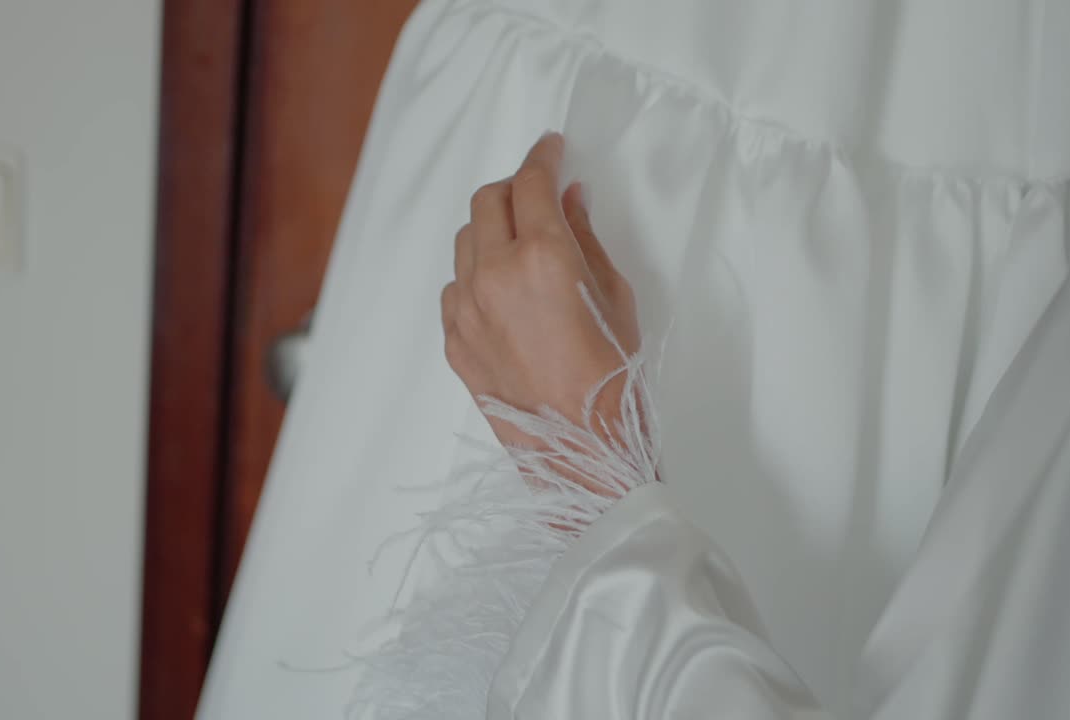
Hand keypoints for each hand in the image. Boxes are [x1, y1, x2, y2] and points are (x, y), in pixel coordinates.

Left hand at [441, 133, 640, 457]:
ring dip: (491, 230)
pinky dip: (475, 275)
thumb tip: (571, 200)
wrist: (582, 451)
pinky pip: (455, 289)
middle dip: (513, 187)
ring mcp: (466, 310)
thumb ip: (586, 239)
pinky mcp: (453, 341)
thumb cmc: (612, 378)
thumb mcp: (615, 296)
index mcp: (542, 257)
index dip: (543, 156)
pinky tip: (501, 290)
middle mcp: (494, 275)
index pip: (532, 182)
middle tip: (537, 192)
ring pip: (465, 242)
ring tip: (520, 244)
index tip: (552, 147)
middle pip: (487, 201)